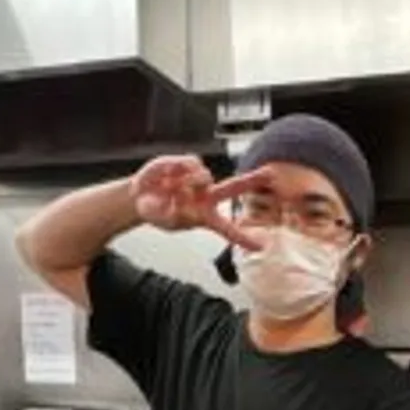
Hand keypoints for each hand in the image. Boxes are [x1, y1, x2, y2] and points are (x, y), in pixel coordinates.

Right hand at [128, 155, 268, 249]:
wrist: (139, 198)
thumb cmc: (156, 213)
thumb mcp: (165, 222)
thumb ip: (175, 217)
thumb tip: (185, 208)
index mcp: (204, 216)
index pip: (227, 228)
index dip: (243, 238)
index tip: (260, 246)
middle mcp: (206, 197)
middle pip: (232, 187)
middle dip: (250, 180)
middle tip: (270, 173)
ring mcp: (198, 180)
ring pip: (204, 176)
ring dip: (190, 182)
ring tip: (171, 189)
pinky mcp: (187, 164)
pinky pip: (190, 163)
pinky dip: (179, 169)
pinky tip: (168, 176)